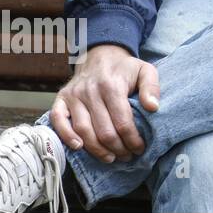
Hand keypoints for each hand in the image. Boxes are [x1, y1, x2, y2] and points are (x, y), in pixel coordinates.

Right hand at [49, 44, 160, 162]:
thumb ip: (151, 87)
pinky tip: (79, 147)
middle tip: (127, 156)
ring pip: (83, 130)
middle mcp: (90, 91)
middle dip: (117, 148)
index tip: (140, 148)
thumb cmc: (125, 68)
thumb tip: (154, 107)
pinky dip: (66, 136)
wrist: (101, 55)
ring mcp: (73, 96)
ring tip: (111, 157)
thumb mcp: (145, 70)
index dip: (132, 139)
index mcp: (112, 85)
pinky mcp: (61, 99)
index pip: (122, 121)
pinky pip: (58, 121)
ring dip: (97, 149)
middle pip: (103, 130)